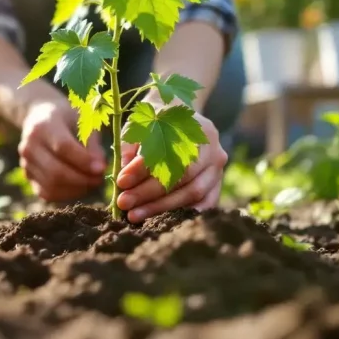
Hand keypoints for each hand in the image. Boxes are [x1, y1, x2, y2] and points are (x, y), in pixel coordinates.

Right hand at [19, 99, 106, 201]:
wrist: (40, 116)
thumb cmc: (67, 118)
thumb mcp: (82, 121)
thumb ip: (92, 144)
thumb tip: (100, 169)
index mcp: (43, 125)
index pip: (63, 147)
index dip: (84, 161)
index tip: (102, 169)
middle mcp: (29, 145)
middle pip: (55, 171)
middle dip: (81, 180)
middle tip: (100, 179)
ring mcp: (25, 162)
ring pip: (51, 185)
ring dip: (76, 189)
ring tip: (91, 182)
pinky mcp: (28, 176)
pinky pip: (47, 193)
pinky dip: (65, 194)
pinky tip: (79, 187)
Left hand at [115, 105, 226, 221]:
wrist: (177, 118)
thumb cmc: (154, 122)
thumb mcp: (139, 126)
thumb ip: (130, 147)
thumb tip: (123, 177)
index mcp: (191, 126)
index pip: (166, 151)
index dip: (141, 169)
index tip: (120, 181)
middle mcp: (211, 146)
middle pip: (181, 176)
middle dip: (149, 192)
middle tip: (124, 203)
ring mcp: (217, 167)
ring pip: (193, 193)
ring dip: (162, 208)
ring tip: (134, 215)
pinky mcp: (217, 184)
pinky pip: (205, 203)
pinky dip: (183, 213)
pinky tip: (160, 220)